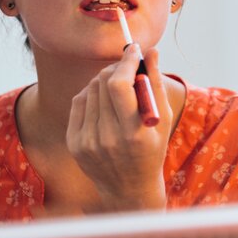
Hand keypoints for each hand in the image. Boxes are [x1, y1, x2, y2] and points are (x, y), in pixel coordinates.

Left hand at [66, 44, 172, 211]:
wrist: (129, 188)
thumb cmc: (153, 149)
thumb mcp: (162, 119)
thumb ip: (156, 83)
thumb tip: (151, 52)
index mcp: (133, 133)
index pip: (119, 86)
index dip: (125, 62)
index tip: (134, 50)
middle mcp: (107, 137)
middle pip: (102, 84)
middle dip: (117, 68)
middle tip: (130, 66)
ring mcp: (87, 141)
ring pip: (90, 90)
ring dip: (106, 80)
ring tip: (120, 88)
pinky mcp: (74, 143)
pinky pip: (80, 102)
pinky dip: (93, 94)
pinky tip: (106, 101)